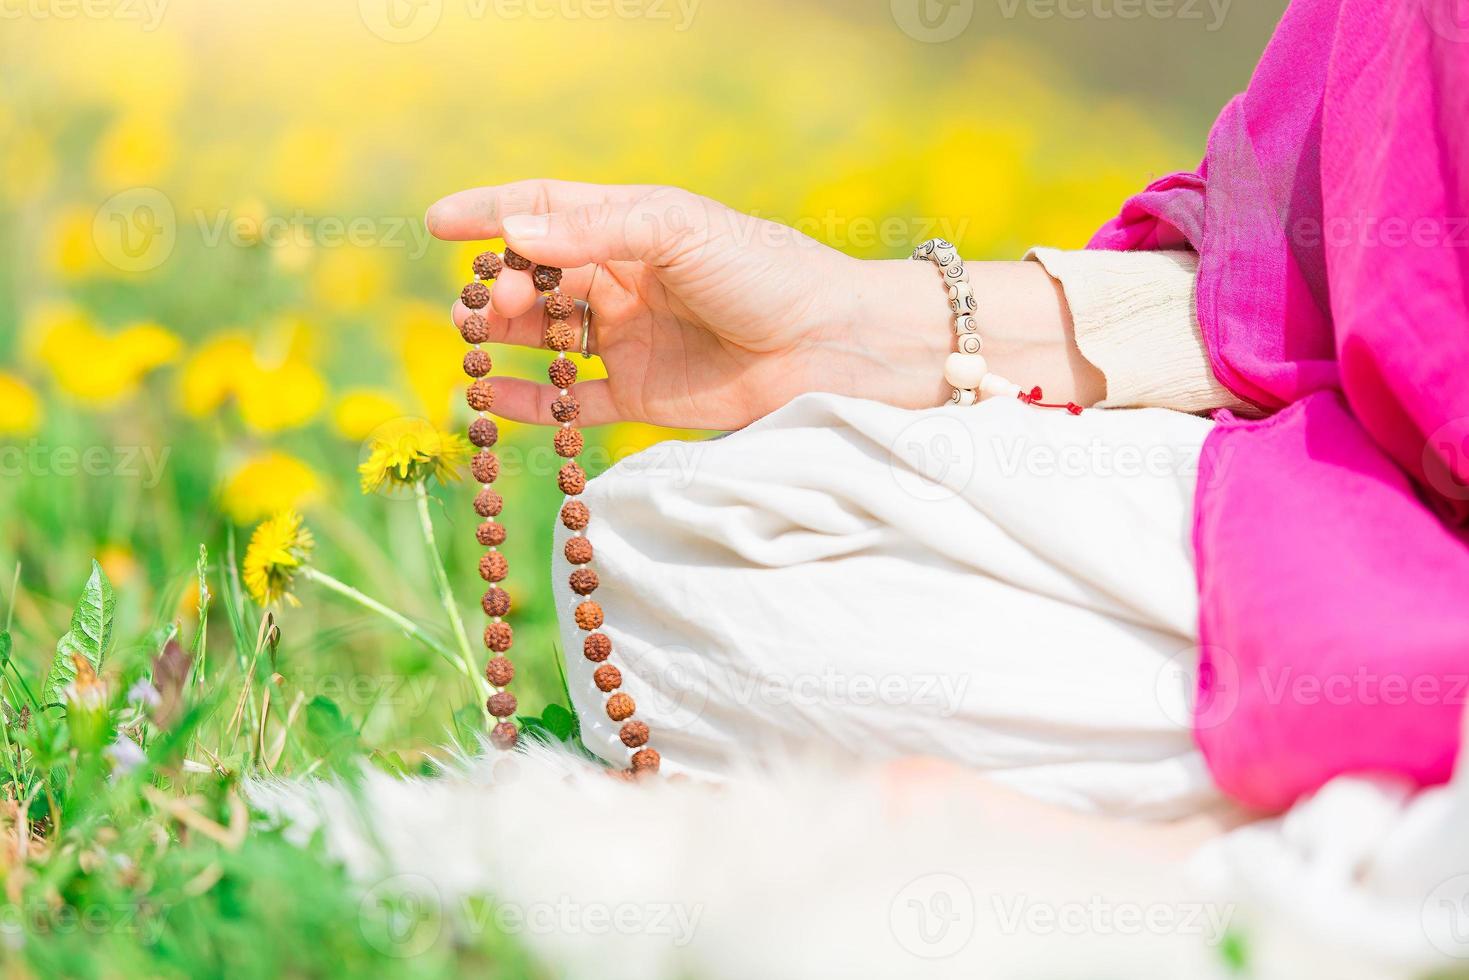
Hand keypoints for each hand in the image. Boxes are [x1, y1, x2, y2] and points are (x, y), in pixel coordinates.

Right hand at [426, 180, 1099, 428]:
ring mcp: (629, 340)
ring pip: (545, 341)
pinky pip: (569, 402)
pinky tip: (490, 404)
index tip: (437, 224)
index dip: (490, 214)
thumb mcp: (681, 231)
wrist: (832, 344)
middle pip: (537, 282)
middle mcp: (623, 282)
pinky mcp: (641, 397)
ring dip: (504, 344)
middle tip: (474, 306)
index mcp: (631, 228)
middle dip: (498, 291)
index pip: (545, 211)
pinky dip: (530, 405)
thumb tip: (513, 235)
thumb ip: (598, 232)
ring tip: (472, 347)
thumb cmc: (766, 272)